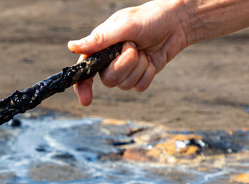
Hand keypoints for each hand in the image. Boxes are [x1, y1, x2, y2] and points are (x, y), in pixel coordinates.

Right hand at [68, 0, 189, 105]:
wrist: (177, 23)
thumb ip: (100, 39)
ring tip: (143, 50)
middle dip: (124, 65)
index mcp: (100, 47)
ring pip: (125, 85)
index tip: (86, 100)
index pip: (84, 71)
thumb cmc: (149, 18)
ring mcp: (125, 70)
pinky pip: (139, 86)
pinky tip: (151, 60)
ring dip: (139, 67)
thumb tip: (71, 46)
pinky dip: (148, 74)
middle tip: (133, 47)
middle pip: (108, 80)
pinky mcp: (140, 76)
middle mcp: (109, 61)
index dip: (82, 87)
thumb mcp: (124, 25)